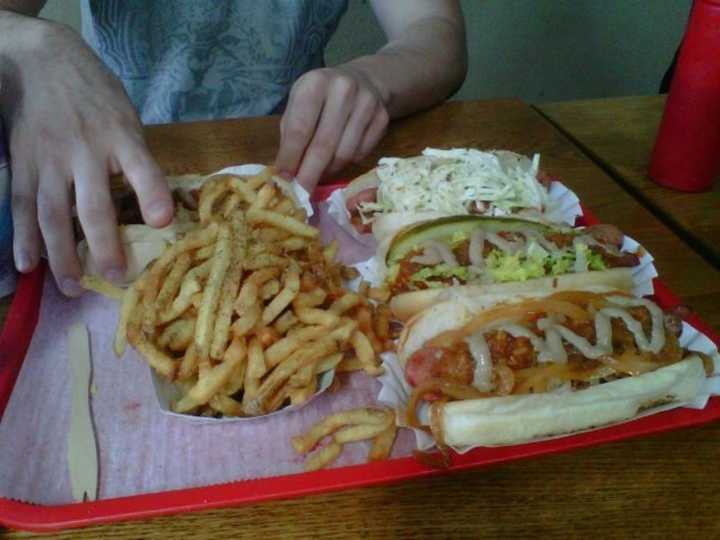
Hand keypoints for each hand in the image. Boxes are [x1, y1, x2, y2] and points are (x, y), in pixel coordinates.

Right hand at [2, 16, 172, 295]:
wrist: (40, 61)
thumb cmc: (96, 95)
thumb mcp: (126, 118)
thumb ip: (136, 159)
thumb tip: (155, 208)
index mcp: (121, 136)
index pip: (141, 167)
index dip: (152, 194)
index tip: (163, 222)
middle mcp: (85, 151)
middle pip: (93, 206)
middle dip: (104, 245)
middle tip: (115, 278)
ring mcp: (49, 160)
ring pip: (53, 214)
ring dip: (61, 255)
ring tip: (71, 288)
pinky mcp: (22, 163)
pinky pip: (21, 205)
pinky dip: (23, 238)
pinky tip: (27, 266)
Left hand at [274, 66, 388, 192]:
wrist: (364, 80)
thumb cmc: (321, 98)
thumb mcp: (299, 105)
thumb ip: (290, 136)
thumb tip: (285, 176)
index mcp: (315, 83)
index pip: (300, 129)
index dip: (291, 159)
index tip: (284, 181)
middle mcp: (343, 89)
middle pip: (324, 145)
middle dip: (309, 174)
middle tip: (301, 194)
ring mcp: (367, 103)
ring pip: (345, 153)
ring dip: (329, 170)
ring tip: (319, 171)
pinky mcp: (382, 118)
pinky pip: (361, 154)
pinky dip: (347, 163)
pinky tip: (338, 157)